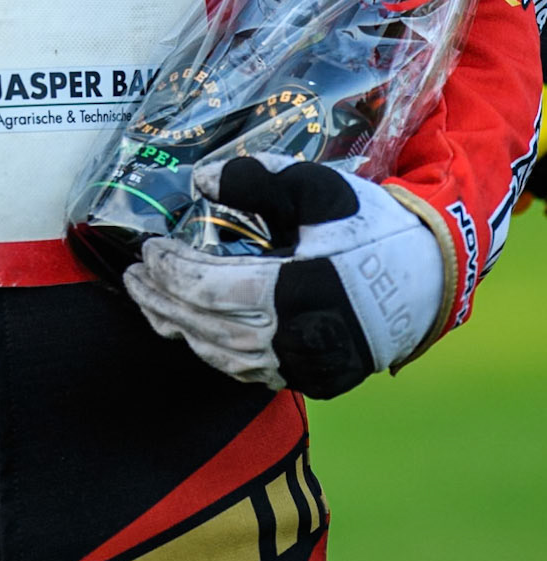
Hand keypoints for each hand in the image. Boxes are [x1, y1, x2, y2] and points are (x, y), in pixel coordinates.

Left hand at [122, 156, 444, 398]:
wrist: (427, 278)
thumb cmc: (369, 226)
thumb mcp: (316, 189)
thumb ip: (257, 180)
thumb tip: (200, 181)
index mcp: (300, 287)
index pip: (212, 288)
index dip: (172, 270)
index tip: (148, 248)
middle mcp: (301, 335)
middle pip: (209, 326)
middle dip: (164, 300)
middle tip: (133, 277)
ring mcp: (309, 364)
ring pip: (225, 356)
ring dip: (182, 329)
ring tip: (151, 302)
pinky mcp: (316, 379)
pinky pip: (251, 372)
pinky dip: (215, 352)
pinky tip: (193, 331)